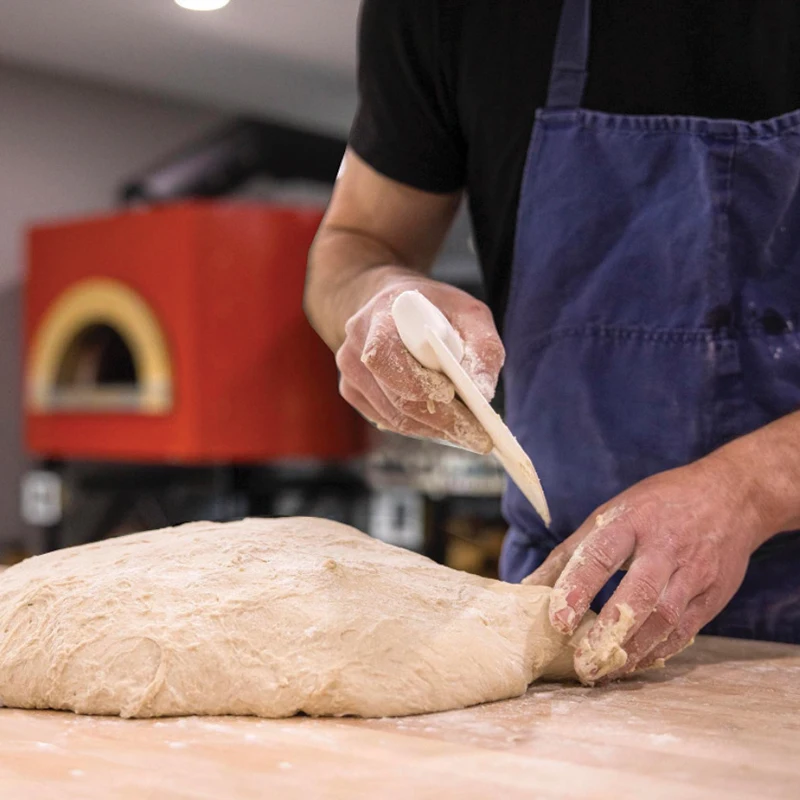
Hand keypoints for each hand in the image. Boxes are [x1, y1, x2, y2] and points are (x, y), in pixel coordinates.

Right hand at [336, 278, 503, 451]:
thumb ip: (482, 348)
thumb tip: (483, 393)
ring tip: (468, 435)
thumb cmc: (434, 309)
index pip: (385, 356)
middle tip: (477, 436)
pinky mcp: (353, 392)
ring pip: (393, 416)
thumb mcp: (468, 313)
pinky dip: (419, 427)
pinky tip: (444, 425)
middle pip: (395, 396)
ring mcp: (351, 373)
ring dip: (433, 429)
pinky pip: (388, 420)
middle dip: (440, 419)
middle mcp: (356, 346)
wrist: (392, 307)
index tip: (450, 394)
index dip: (416, 380)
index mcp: (380, 316)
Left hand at [524, 454, 770, 682]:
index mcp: (631, 521)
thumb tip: (526, 588)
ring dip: (633, 650)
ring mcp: (693, 572)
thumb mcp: (609, 515)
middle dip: (609, 632)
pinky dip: (658, 651)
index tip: (557, 620)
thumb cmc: (655, 508)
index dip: (578, 588)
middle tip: (583, 662)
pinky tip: (634, 664)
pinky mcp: (713, 595)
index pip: (602, 555)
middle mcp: (665, 547)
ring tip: (604, 671)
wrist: (729, 497)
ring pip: (664, 618)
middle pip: (639, 593)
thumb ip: (569, 553)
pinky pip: (685, 630)